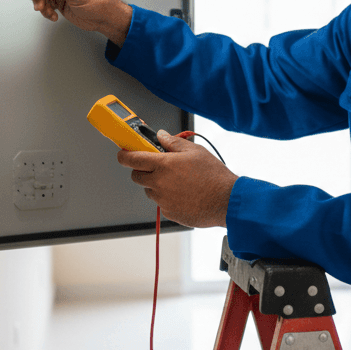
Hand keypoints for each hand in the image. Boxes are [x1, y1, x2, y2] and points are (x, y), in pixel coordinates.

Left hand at [118, 131, 238, 227]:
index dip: (124, 155)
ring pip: (149, 190)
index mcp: (163, 165)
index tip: (124, 154)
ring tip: (178, 182)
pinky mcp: (169, 212)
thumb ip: (173, 142)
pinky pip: (162, 203)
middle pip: (136, 176)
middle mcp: (159, 183)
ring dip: (156, 185)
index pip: (132, 159)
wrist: (226, 201)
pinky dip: (168, 198)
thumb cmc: (214, 176)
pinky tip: (185, 193)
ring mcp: (163, 200)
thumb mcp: (195, 151)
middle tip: (157, 167)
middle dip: (142, 170)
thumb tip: (161, 136)